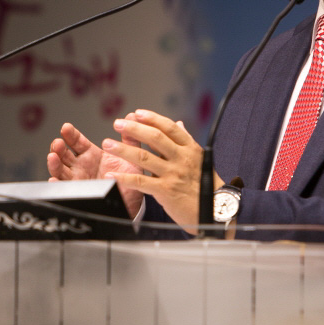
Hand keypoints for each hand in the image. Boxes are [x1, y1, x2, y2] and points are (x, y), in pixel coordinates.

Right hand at [46, 121, 144, 213]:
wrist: (132, 203)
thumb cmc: (130, 180)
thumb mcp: (132, 158)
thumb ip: (130, 139)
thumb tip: (131, 115)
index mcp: (91, 154)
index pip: (77, 141)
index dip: (70, 134)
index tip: (66, 128)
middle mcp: (81, 166)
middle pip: (64, 154)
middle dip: (58, 148)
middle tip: (58, 143)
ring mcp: (77, 180)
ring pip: (60, 170)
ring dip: (54, 163)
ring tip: (53, 157)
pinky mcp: (77, 194)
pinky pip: (64, 189)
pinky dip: (58, 185)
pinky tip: (54, 181)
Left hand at [101, 109, 221, 233]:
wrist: (216, 211)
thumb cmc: (206, 186)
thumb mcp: (200, 159)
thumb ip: (186, 142)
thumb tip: (179, 123)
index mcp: (190, 149)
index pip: (170, 128)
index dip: (152, 118)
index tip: (137, 113)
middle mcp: (182, 158)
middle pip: (155, 138)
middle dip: (134, 129)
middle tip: (117, 123)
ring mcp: (174, 174)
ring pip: (144, 157)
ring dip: (123, 149)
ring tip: (107, 144)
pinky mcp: (166, 190)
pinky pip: (140, 181)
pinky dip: (124, 178)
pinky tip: (111, 176)